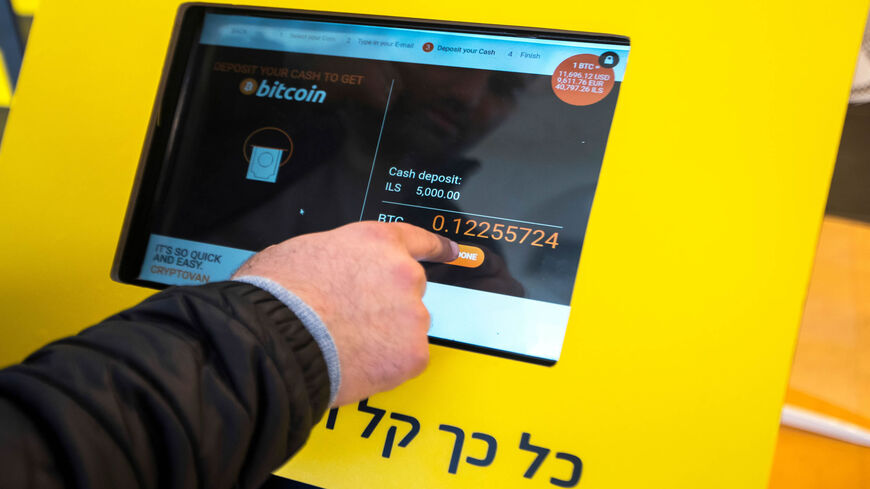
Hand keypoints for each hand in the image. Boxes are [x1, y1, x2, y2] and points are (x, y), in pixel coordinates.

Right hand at [232, 222, 457, 405]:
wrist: (276, 338)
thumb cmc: (277, 295)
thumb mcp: (303, 251)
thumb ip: (336, 257)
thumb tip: (328, 271)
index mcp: (376, 242)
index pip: (417, 240)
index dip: (436, 247)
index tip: (452, 251)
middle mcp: (403, 273)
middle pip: (410, 291)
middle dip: (388, 306)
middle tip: (352, 319)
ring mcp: (412, 314)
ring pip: (407, 328)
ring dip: (386, 337)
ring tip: (347, 343)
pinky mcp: (413, 353)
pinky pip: (405, 360)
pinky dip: (386, 366)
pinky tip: (357, 363)